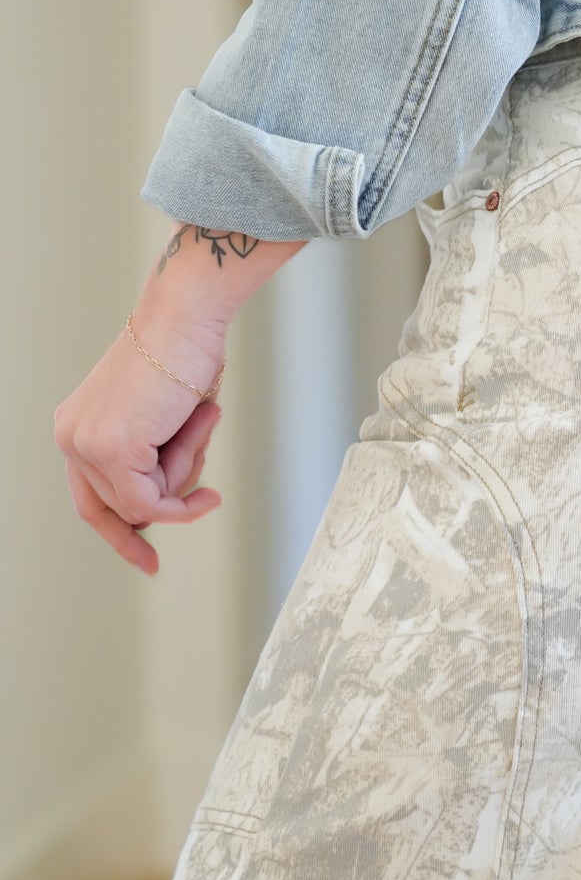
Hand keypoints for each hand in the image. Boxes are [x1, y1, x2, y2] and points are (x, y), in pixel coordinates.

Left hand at [53, 308, 227, 574]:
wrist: (186, 317)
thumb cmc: (185, 355)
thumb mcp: (163, 419)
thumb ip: (154, 460)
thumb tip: (162, 507)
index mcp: (76, 427)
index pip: (91, 499)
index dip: (120, 533)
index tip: (147, 562)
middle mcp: (71, 437)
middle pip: (124, 505)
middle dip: (174, 486)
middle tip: (203, 446)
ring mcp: (87, 445)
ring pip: (142, 504)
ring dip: (185, 475)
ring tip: (202, 422)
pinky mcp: (113, 450)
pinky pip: (152, 502)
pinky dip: (184, 503)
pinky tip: (210, 493)